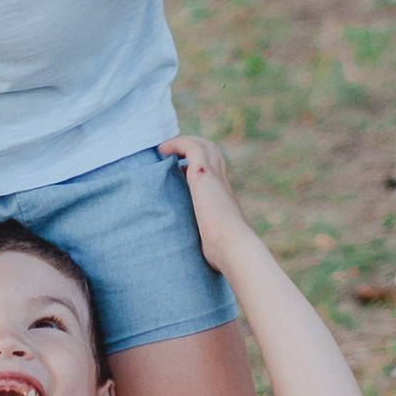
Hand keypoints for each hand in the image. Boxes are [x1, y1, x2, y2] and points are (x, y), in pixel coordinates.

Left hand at [159, 133, 252, 273]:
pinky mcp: (204, 174)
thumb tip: (200, 253)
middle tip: (171, 152)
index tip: (180, 169)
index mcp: (224, 197)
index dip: (198, 166)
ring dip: (184, 142)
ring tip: (164, 148)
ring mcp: (215, 177)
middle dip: (192, 147)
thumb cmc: (223, 253)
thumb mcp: (211, 241)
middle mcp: (222, 183)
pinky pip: (191, 148)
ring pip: (204, 145)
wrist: (233, 247)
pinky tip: (162, 149)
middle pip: (212, 152)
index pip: (214, 172)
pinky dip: (177, 143)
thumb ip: (206, 238)